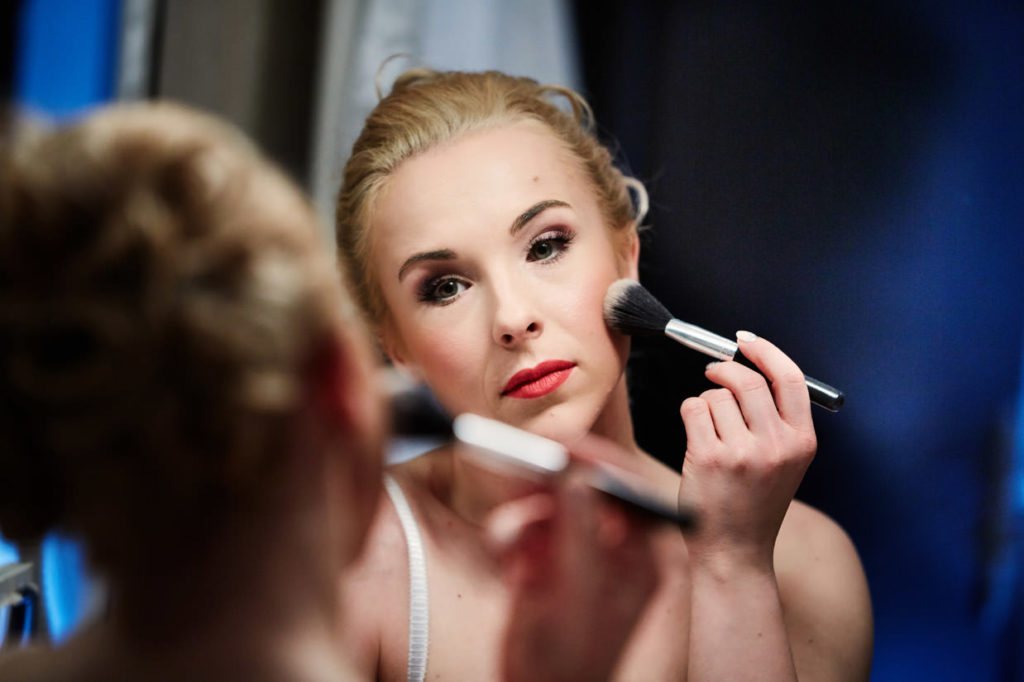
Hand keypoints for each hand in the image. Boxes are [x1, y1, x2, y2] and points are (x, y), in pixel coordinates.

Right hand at [486, 443, 659, 681]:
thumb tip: (578, 477)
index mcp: (642, 554)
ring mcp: (576, 550)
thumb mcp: (577, 593)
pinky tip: (507, 559)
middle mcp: (611, 545)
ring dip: (522, 513)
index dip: (596, 459)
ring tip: (511, 537)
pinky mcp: (544, 557)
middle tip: (522, 469)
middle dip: (549, 482)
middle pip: (583, 486)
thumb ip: (579, 529)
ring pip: (548, 501)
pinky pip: (525, 524)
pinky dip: (510, 535)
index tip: (563, 445)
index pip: (627, 486)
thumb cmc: (570, 661)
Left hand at [678, 331, 816, 569]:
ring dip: (706, 403)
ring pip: (716, 395)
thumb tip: (748, 365)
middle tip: (713, 373)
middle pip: (748, 380)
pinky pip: (693, 408)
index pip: (790, 379)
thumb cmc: (754, 501)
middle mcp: (777, 445)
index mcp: (802, 442)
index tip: (746, 341)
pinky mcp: (710, 457)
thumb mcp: (785, 461)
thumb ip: (776, 418)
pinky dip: (690, 414)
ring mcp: (743, 452)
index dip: (767, 352)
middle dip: (725, 370)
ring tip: (710, 432)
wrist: (735, 550)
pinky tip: (697, 438)